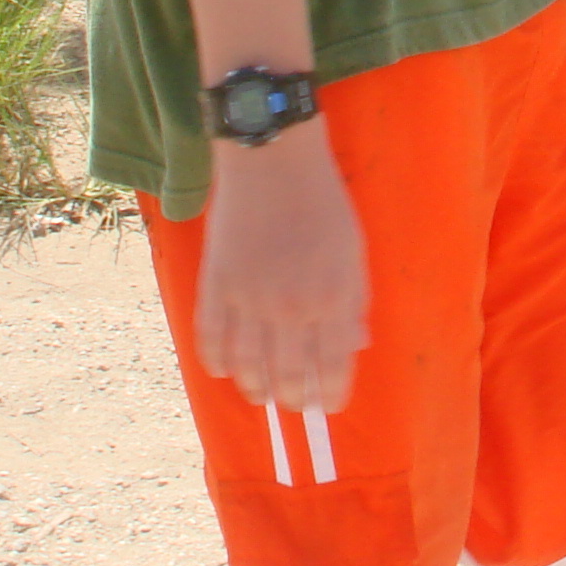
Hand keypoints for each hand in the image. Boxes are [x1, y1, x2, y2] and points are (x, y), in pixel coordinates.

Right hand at [193, 121, 370, 414]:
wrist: (274, 160)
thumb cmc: (324, 203)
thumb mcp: (353, 251)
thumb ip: (354, 301)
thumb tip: (355, 346)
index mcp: (332, 297)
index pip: (332, 367)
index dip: (332, 394)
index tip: (331, 405)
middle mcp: (291, 307)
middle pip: (289, 377)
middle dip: (295, 400)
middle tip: (296, 404)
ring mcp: (248, 298)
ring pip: (247, 368)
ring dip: (256, 389)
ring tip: (264, 393)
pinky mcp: (215, 285)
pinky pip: (210, 340)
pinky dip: (217, 363)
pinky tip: (226, 369)